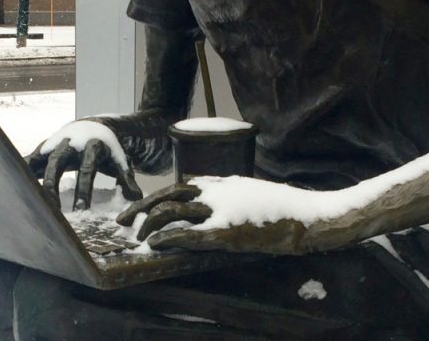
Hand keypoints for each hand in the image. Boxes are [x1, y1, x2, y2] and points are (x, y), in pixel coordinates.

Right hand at [26, 120, 142, 208]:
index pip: (87, 169)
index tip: (81, 210)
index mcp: (92, 146)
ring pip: (42, 161)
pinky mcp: (44, 148)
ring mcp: (55, 143)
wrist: (94, 125)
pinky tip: (14, 188)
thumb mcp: (119, 162)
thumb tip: (136, 200)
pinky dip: (22, 171)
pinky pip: (31, 159)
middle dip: (54, 185)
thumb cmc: (107, 150)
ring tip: (34, 205)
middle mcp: (71, 142)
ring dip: (37, 182)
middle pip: (59, 162)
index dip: (84, 189)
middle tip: (53, 210)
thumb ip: (126, 180)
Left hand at [116, 180, 309, 253]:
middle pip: (168, 194)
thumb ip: (225, 191)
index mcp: (221, 181)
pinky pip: (189, 234)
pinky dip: (168, 238)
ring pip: (173, 210)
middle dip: (141, 207)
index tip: (140, 208)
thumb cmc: (279, 207)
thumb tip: (205, 196)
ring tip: (139, 237)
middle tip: (123, 220)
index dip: (155, 196)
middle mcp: (215, 191)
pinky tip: (156, 246)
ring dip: (150, 224)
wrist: (304, 215)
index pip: (178, 185)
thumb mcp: (248, 190)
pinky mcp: (226, 233)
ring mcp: (220, 211)